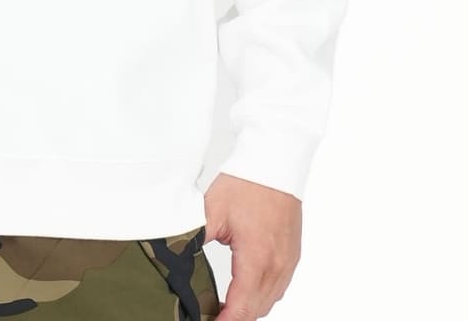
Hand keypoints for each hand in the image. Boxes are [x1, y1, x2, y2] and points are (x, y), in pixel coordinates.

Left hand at [203, 173, 300, 319]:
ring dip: (249, 309)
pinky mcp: (292, 255)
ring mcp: (288, 261)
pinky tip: (246, 291)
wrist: (274, 162)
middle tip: (213, 316)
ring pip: (269, 301)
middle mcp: (277, 265)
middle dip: (235, 318)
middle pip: (256, 310)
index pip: (240, 307)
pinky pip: (278, 287)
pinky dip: (262, 295)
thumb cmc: (246, 183)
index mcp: (256, 257)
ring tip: (226, 309)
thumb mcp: (212, 210)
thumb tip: (176, 254)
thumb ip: (195, 237)